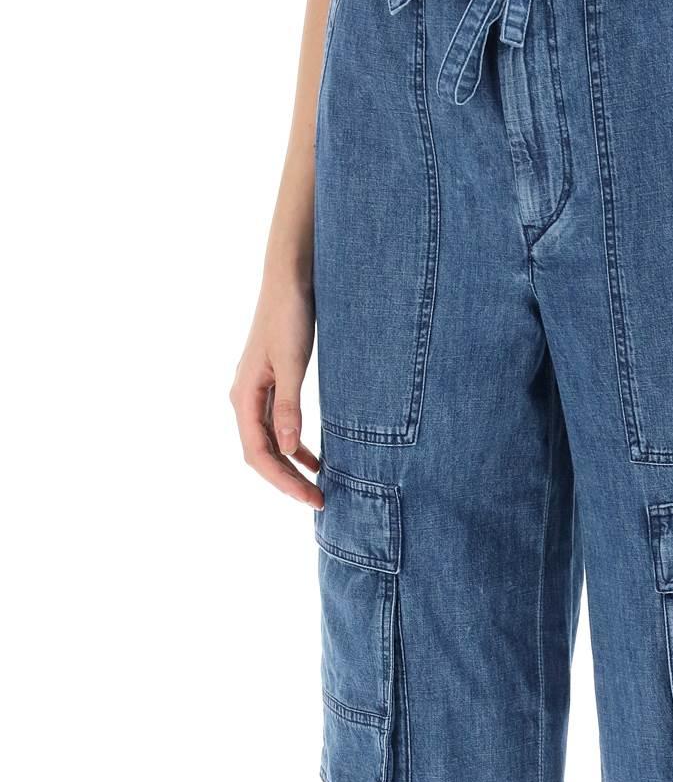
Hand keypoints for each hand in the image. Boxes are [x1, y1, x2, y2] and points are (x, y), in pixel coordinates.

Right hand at [231, 273, 321, 507]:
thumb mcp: (292, 362)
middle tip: (319, 502)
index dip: (283, 480)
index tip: (309, 498)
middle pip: (262, 453)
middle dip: (288, 480)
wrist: (288, 278)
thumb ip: (290, 405)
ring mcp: (257, 391)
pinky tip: (316, 459)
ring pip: (270, 442)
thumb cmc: (289, 315)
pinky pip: (279, 426)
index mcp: (244, 395)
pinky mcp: (271, 384)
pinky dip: (295, 446)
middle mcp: (245, 397)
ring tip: (318, 487)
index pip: (258, 453)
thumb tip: (290, 447)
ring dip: (292, 466)